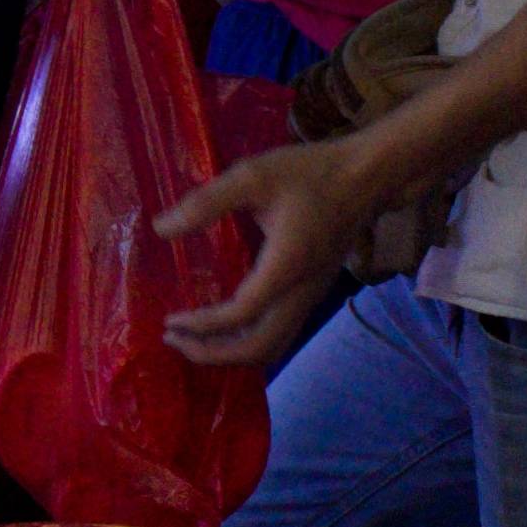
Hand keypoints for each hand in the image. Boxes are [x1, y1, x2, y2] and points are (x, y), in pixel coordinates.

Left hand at [154, 130, 394, 368]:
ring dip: (230, 351)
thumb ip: (206, 203)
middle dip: (213, 353)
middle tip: (173, 340)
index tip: (170, 320)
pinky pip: (278, 332)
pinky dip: (246, 339)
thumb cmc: (309, 173)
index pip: (241, 315)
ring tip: (191, 338)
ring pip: (271, 346)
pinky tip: (221, 324)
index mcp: (286, 268)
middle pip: (259, 349)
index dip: (202, 325)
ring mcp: (310, 296)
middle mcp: (301, 292)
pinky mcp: (311, 292)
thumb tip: (161, 229)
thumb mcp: (251, 176)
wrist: (366, 177)